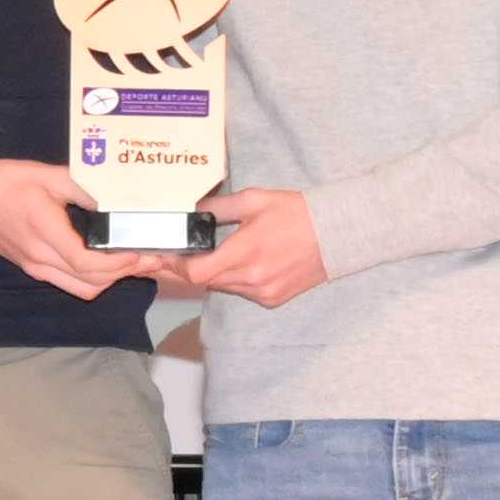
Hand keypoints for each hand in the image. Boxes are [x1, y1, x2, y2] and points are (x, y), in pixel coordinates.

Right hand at [0, 156, 132, 297]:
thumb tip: (120, 199)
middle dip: (126, 272)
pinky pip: (71, 284)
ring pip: (83, 288)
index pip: (87, 263)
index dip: (119, 263)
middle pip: (91, 281)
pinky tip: (110, 263)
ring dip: (113, 279)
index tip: (142, 250)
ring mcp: (36, 268)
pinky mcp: (34, 269)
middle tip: (153, 256)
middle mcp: (40, 257)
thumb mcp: (47, 174)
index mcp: (43, 230)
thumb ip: (85, 187)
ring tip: (136, 260)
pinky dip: (95, 279)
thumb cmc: (7, 181)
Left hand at [166, 186, 328, 310]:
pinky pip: (241, 292)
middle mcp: (252, 279)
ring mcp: (263, 293)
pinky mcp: (272, 300)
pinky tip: (245, 262)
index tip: (162, 256)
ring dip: (213, 273)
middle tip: (175, 254)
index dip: (173, 266)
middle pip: (204, 281)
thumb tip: (190, 213)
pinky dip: (235, 279)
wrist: (337, 233)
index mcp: (245, 252)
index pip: (194, 272)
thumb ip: (217, 207)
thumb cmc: (296, 213)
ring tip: (215, 253)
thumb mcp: (253, 200)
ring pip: (222, 287)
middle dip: (188, 268)